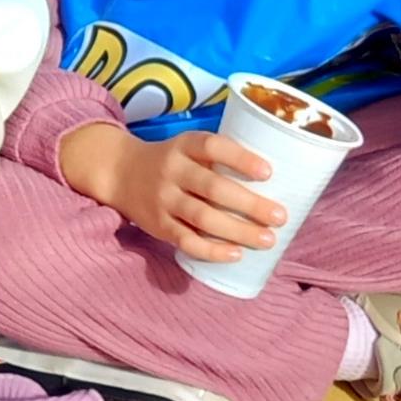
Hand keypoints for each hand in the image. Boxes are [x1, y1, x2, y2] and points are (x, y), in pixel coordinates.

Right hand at [55, 123, 285, 260]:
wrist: (120, 172)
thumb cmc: (172, 161)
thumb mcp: (189, 148)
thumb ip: (220, 159)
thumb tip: (277, 178)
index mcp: (185, 146)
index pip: (213, 147)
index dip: (241, 158)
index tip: (269, 172)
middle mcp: (172, 170)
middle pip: (213, 188)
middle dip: (250, 204)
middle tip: (280, 216)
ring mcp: (163, 199)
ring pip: (203, 218)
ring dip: (238, 230)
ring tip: (268, 239)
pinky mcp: (158, 225)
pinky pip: (186, 241)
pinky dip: (212, 250)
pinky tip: (235, 254)